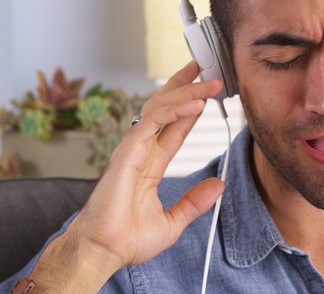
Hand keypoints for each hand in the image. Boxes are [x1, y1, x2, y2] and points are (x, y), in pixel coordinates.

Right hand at [29, 62, 225, 290]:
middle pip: (164, 109)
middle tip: (206, 71)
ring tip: (210, 82)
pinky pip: (153, 122)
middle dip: (185, 87)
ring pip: (160, 109)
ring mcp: (132, 149)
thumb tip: (218, 185)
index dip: (188, 107)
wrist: (104, 252)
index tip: (205, 93)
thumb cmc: (127, 239)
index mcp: (150, 164)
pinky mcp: (127, 152)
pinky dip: (175, 110)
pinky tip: (196, 104)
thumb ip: (194, 202)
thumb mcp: (172, 221)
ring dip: (187, 92)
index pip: (173, 127)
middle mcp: (141, 151)